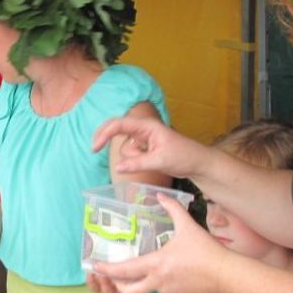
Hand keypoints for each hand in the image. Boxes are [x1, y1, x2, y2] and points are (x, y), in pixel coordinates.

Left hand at [90, 195, 227, 292]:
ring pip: (146, 289)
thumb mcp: (188, 226)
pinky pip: (161, 290)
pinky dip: (158, 282)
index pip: (124, 270)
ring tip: (140, 269)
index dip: (107, 269)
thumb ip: (172, 208)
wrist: (227, 274)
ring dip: (140, 281)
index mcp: (156, 264)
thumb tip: (161, 195)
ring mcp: (167, 292)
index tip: (95, 266)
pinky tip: (165, 272)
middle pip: (128, 290)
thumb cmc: (206, 250)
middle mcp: (158, 281)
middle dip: (116, 284)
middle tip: (112, 275)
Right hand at [91, 115, 209, 180]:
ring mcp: (143, 139)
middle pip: (116, 130)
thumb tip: (118, 167)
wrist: (198, 163)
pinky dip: (133, 161)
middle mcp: (143, 129)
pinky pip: (131, 155)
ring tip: (152, 162)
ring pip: (125, 148)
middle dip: (105, 138)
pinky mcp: (145, 148)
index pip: (119, 125)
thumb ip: (138, 163)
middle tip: (94, 149)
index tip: (95, 147)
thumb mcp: (160, 161)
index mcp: (147, 126)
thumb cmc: (184, 156)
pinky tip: (149, 163)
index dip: (104, 134)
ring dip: (130, 158)